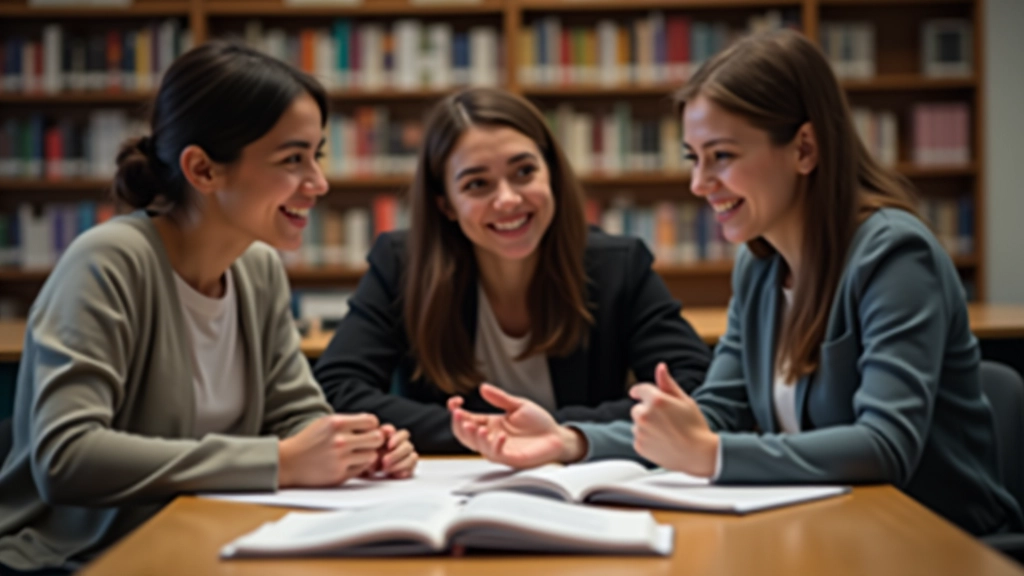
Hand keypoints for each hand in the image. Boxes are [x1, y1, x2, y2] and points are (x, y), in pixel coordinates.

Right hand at [277, 414, 384, 487]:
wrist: (288, 462)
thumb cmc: (309, 440)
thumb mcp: (326, 423)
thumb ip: (349, 421)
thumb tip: (374, 423)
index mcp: (337, 423)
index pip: (371, 421)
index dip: (372, 425)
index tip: (367, 429)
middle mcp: (340, 441)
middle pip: (377, 438)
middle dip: (375, 440)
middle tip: (368, 442)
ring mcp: (340, 460)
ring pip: (372, 455)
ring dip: (367, 454)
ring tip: (357, 453)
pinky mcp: (339, 475)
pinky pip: (362, 469)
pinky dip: (359, 465)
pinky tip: (349, 462)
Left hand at [364, 424, 417, 478]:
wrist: (362, 466)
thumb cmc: (366, 453)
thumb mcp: (367, 444)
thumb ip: (376, 435)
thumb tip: (386, 431)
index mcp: (394, 437)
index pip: (404, 434)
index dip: (398, 439)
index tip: (388, 446)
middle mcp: (403, 446)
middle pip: (408, 446)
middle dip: (396, 454)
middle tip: (384, 461)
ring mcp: (407, 457)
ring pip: (412, 457)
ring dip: (400, 464)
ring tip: (385, 469)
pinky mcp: (408, 469)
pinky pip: (412, 469)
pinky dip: (403, 471)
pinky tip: (392, 474)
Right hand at [447, 384, 586, 467]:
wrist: (558, 436)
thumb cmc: (539, 423)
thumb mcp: (518, 405)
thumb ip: (500, 398)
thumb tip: (483, 387)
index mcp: (490, 424)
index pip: (466, 420)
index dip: (456, 412)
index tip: (454, 401)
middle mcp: (491, 437)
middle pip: (466, 435)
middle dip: (459, 425)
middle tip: (459, 414)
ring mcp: (500, 449)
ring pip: (478, 446)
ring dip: (474, 436)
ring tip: (475, 426)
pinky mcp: (511, 458)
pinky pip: (498, 455)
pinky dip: (496, 445)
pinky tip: (499, 435)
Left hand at [629, 363, 718, 476]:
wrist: (698, 454)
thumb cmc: (695, 425)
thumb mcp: (685, 401)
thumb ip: (668, 384)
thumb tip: (660, 367)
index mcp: (656, 400)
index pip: (640, 390)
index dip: (639, 391)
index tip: (636, 393)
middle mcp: (645, 415)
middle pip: (637, 409)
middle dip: (647, 411)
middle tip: (665, 420)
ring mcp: (640, 432)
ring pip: (637, 424)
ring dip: (646, 426)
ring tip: (666, 432)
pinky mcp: (639, 446)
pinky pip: (638, 438)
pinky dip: (646, 439)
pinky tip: (662, 441)